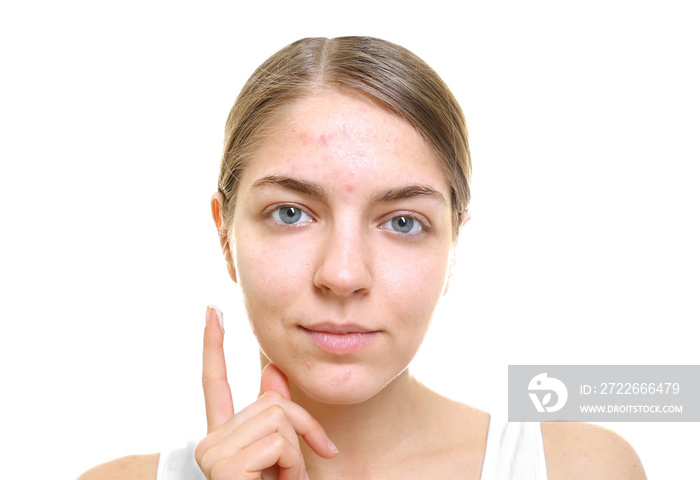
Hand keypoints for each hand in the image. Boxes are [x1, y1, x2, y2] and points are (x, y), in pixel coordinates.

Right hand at [195, 306, 337, 479]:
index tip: (212, 311)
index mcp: (224, 437)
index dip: (213, 344)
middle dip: (302, 429)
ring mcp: (212, 453)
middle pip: (271, 401)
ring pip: (278, 419)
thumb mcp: (282, 457)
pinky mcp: (222, 464)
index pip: (215, 382)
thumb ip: (277, 415)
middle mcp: (210, 441)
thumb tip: (272, 371)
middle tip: (297, 469)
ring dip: (297, 453)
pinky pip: (278, 442)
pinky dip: (293, 465)